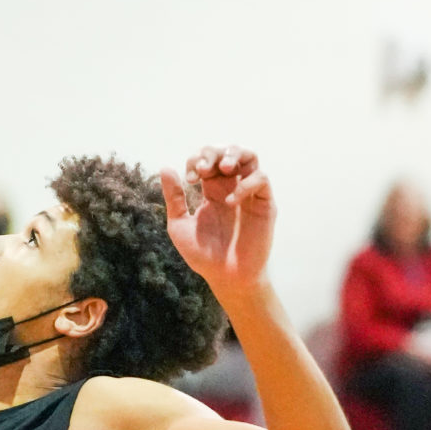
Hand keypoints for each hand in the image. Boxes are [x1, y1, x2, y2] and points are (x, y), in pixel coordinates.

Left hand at [160, 146, 275, 297]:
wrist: (225, 278)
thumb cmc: (203, 255)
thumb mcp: (180, 224)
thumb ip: (174, 197)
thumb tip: (165, 167)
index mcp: (211, 190)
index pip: (205, 160)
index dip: (195, 160)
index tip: (189, 179)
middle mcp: (231, 187)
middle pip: (227, 151)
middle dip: (212, 152)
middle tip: (202, 167)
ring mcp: (249, 193)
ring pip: (250, 157)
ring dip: (235, 154)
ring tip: (223, 167)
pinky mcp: (265, 204)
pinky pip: (262, 179)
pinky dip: (246, 183)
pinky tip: (230, 201)